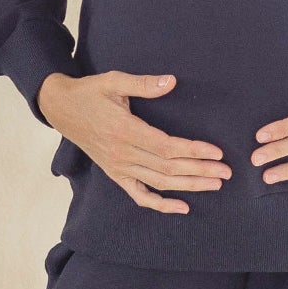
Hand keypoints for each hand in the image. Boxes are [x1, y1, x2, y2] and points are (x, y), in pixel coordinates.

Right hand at [38, 71, 231, 215]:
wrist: (61, 109)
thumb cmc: (89, 93)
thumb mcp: (113, 81)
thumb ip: (143, 84)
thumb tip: (171, 82)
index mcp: (124, 130)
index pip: (167, 146)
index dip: (194, 151)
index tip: (216, 152)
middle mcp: (122, 154)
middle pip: (168, 168)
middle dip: (200, 171)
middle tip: (226, 172)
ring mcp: (118, 167)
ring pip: (159, 183)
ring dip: (189, 186)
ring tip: (214, 185)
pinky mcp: (115, 174)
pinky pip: (139, 195)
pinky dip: (160, 204)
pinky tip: (183, 207)